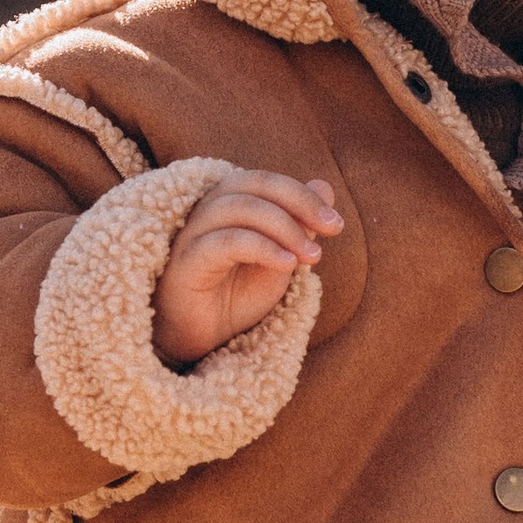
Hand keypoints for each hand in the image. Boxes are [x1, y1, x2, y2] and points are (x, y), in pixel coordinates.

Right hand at [152, 171, 341, 366]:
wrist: (204, 340)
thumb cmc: (237, 296)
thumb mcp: (279, 259)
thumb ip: (299, 224)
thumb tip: (324, 185)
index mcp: (229, 202)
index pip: (267, 181)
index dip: (304, 195)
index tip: (335, 224)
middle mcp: (208, 209)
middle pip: (255, 184)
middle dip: (300, 203)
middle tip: (333, 230)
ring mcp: (193, 232)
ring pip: (242, 208)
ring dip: (286, 228)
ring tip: (312, 257)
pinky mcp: (187, 260)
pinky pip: (226, 241)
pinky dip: (262, 247)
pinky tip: (287, 264)